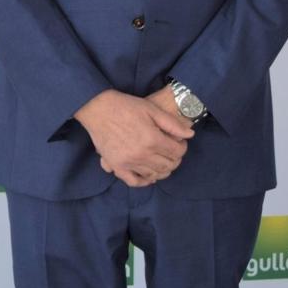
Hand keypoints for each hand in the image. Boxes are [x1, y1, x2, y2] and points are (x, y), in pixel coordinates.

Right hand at [75, 89, 193, 186]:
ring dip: (162, 170)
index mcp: (152, 139)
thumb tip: (190, 135)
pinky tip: (149, 176)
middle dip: (175, 159)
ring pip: (154, 175)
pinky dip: (144, 182)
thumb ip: (172, 124)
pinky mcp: (116, 165)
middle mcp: (142, 154)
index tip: (180, 142)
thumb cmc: (126, 106)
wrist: (98, 108)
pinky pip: (133, 181)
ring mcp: (128, 162)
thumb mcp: (151, 109)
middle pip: (168, 165)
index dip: (182, 147)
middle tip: (173, 152)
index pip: (177, 152)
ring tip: (162, 161)